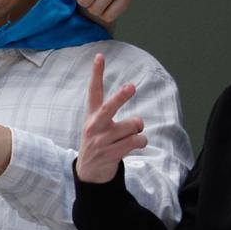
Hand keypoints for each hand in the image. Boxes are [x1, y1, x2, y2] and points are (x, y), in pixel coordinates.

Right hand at [75, 54, 144, 183]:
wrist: (89, 173)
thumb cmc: (100, 143)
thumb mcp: (97, 126)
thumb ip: (114, 117)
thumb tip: (138, 122)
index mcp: (92, 116)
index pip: (94, 91)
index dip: (97, 73)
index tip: (100, 56)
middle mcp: (94, 126)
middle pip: (109, 108)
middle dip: (121, 97)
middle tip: (131, 87)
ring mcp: (101, 141)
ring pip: (132, 126)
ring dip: (138, 129)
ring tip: (132, 135)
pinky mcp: (110, 154)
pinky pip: (137, 141)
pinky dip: (141, 141)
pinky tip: (134, 145)